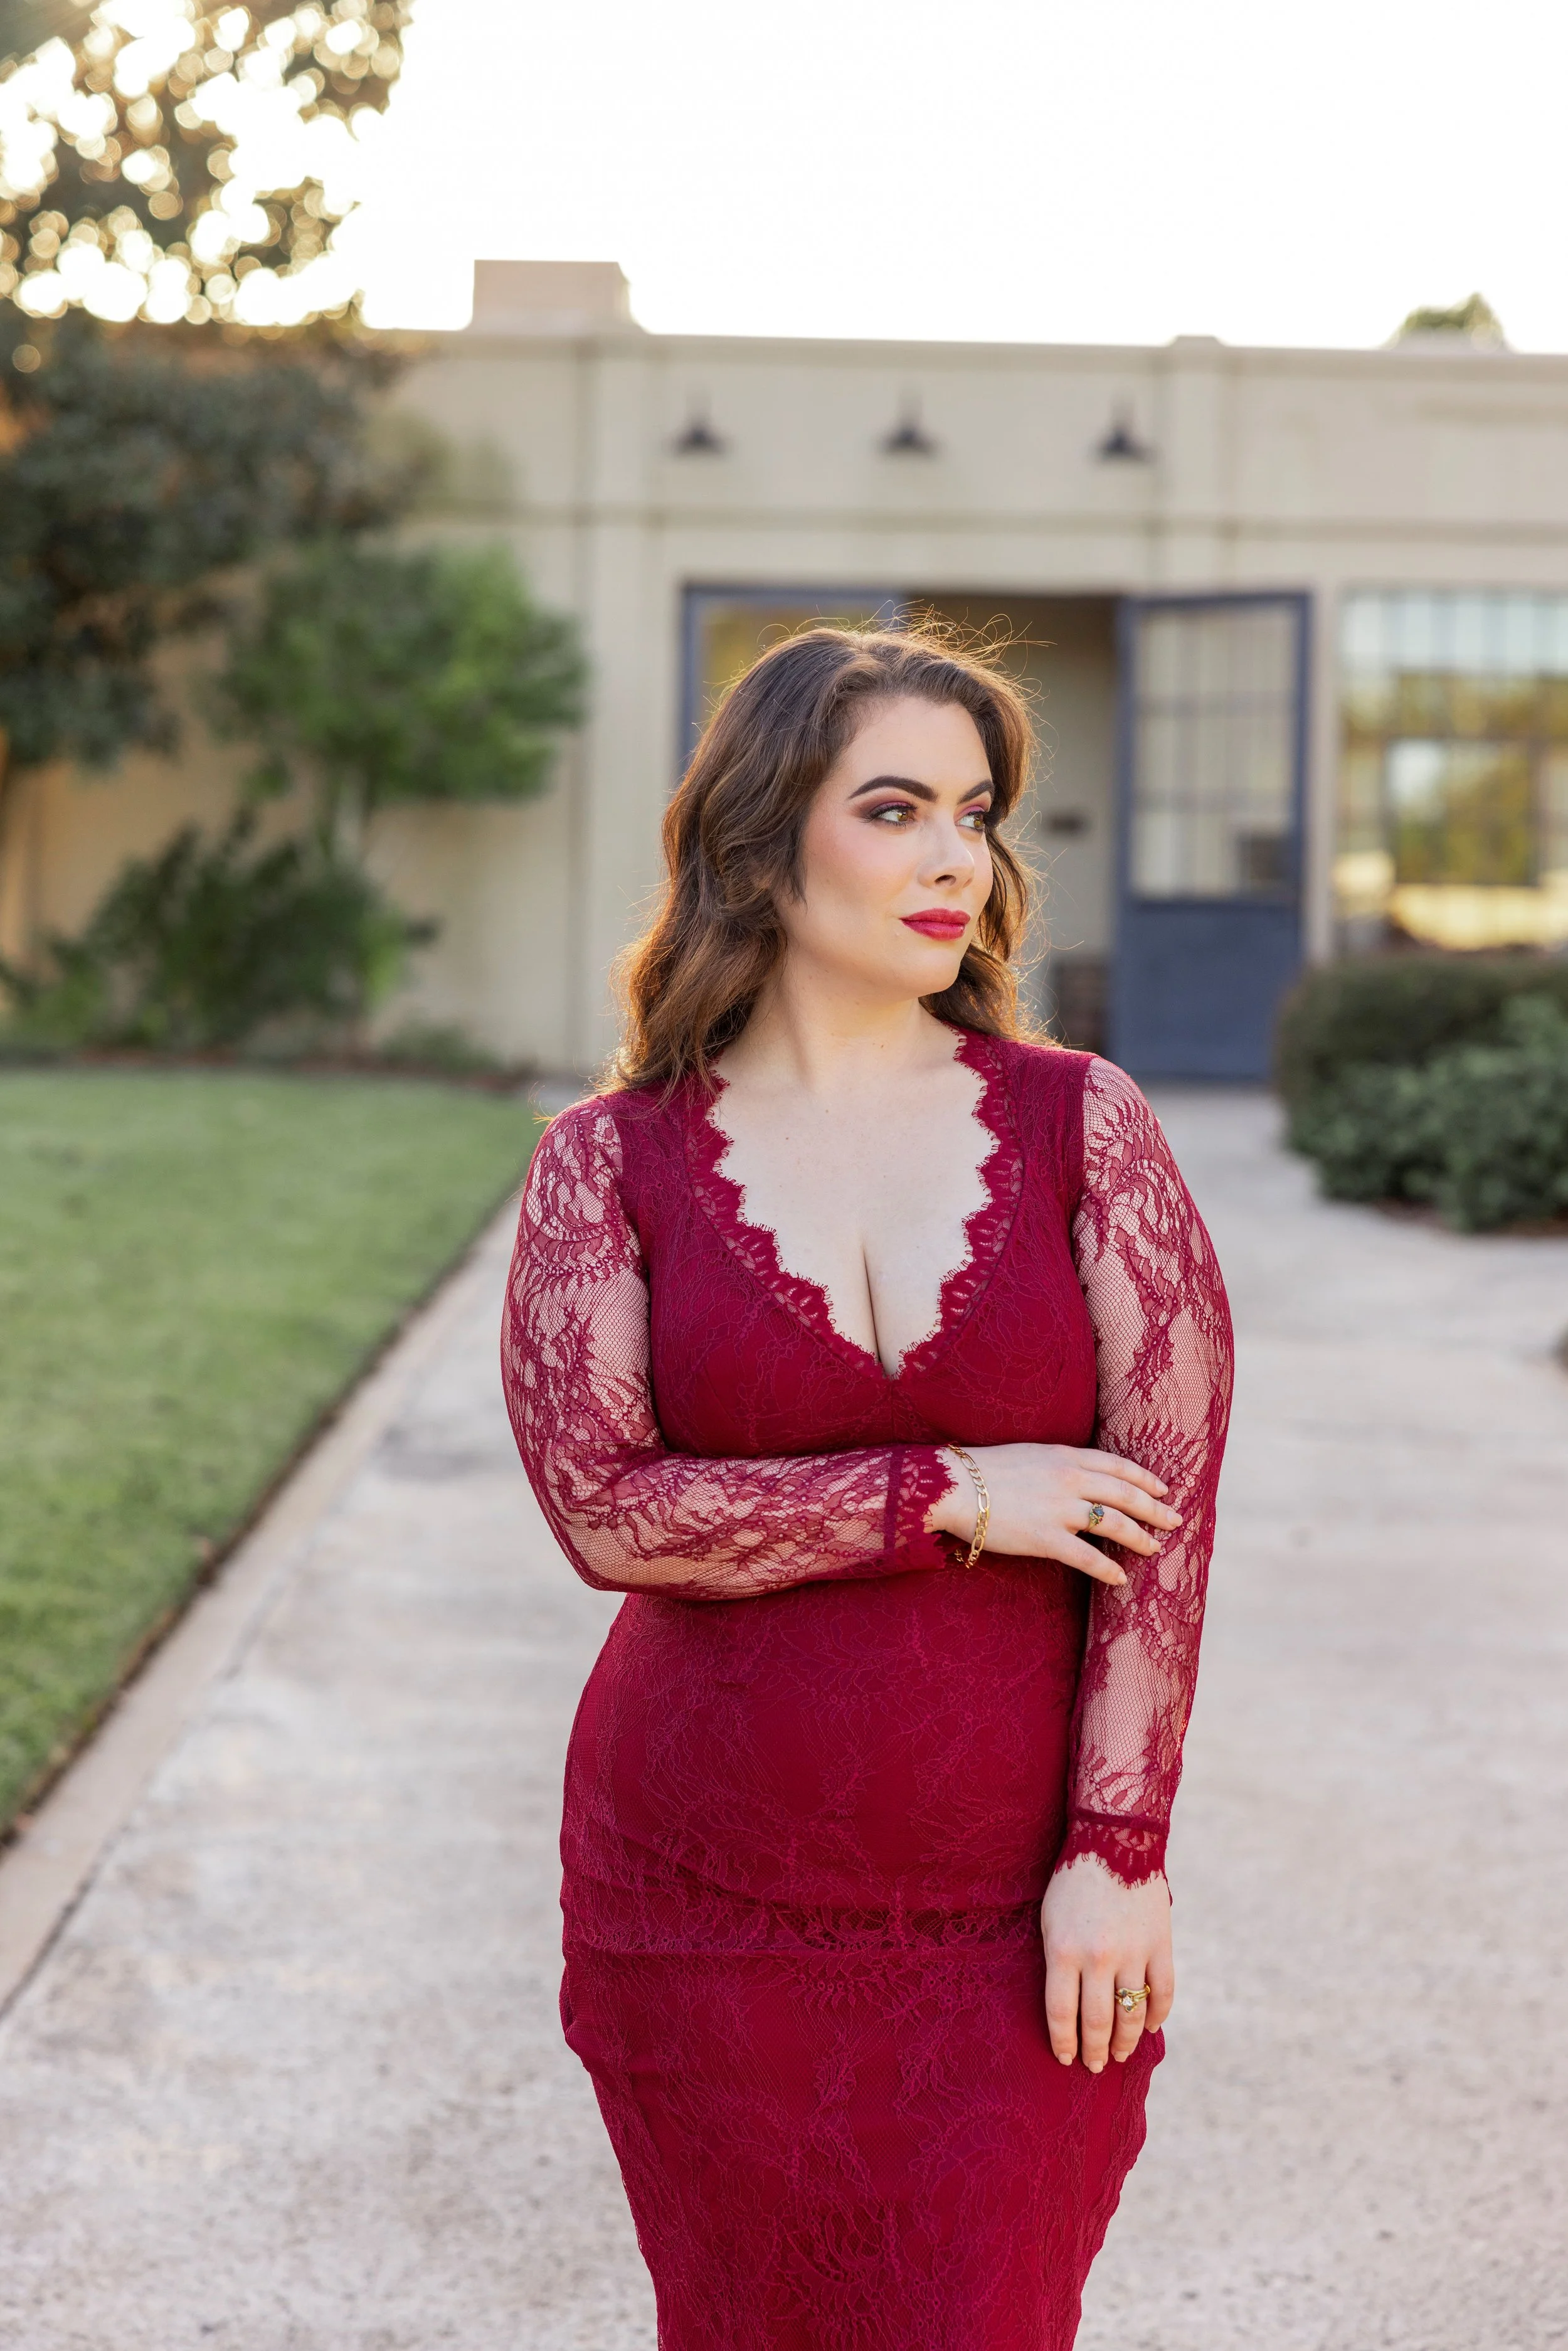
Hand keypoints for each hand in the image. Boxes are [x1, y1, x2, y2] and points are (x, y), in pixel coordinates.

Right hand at [929, 1442, 1180, 1587]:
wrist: (954, 1486)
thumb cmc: (986, 1471)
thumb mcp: (1031, 1455)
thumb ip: (1060, 1464)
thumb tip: (1083, 1477)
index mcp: (1066, 1456)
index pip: (1118, 1466)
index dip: (1145, 1479)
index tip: (1163, 1489)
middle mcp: (1069, 1479)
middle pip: (1125, 1494)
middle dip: (1155, 1509)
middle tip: (1175, 1521)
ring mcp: (1059, 1509)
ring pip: (1114, 1523)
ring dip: (1140, 1538)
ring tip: (1155, 1548)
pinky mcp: (1045, 1538)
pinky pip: (1086, 1557)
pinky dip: (1108, 1569)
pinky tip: (1119, 1579)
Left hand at [1040, 1856, 1172, 2070]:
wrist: (1114, 1837)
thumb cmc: (1073, 1880)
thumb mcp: (1049, 1919)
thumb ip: (1057, 1962)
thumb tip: (1065, 2007)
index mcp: (1063, 1950)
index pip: (1061, 2013)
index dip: (1063, 2042)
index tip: (1065, 2058)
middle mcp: (1099, 1957)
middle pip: (1097, 2021)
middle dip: (1094, 2051)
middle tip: (1094, 2067)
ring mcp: (1134, 1952)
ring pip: (1131, 2014)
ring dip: (1125, 2041)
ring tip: (1119, 2054)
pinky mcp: (1161, 1944)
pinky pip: (1163, 1991)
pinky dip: (1157, 2015)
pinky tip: (1148, 2027)